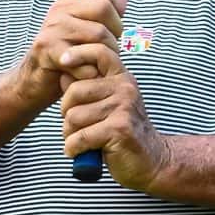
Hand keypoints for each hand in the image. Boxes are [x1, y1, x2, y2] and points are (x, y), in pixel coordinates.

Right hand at [14, 0, 126, 108]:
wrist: (35, 80)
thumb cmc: (68, 54)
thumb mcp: (86, 30)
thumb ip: (106, 13)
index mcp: (69, 0)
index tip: (109, 8)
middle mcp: (58, 8)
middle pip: (104, 7)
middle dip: (116, 32)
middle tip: (107, 46)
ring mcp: (53, 28)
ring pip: (100, 34)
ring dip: (106, 55)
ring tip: (96, 62)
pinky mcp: (50, 50)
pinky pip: (88, 59)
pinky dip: (93, 72)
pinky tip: (86, 75)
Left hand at [58, 43, 171, 191]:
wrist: (152, 162)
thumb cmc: (121, 133)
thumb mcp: (105, 106)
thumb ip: (86, 89)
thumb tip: (63, 73)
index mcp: (121, 78)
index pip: (100, 52)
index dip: (78, 53)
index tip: (62, 61)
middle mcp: (125, 88)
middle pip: (74, 91)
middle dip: (65, 113)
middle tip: (72, 127)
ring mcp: (124, 107)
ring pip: (74, 116)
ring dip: (69, 134)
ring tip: (78, 141)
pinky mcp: (120, 129)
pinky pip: (81, 136)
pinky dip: (73, 148)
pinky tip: (78, 152)